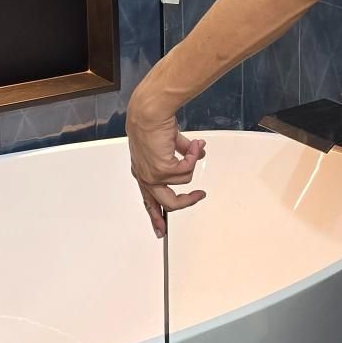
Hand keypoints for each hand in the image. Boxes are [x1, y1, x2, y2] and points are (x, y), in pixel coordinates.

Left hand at [127, 93, 206, 238]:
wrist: (149, 113)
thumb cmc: (151, 122)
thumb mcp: (168, 141)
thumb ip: (182, 151)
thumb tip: (198, 152)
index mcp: (142, 170)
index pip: (148, 200)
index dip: (155, 215)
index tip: (160, 229)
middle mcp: (145, 176)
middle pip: (167, 203)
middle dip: (186, 201)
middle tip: (199, 195)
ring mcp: (153, 175)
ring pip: (182, 183)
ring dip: (191, 163)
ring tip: (194, 147)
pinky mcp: (162, 170)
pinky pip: (187, 170)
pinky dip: (192, 156)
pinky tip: (194, 145)